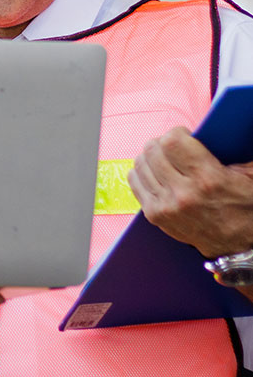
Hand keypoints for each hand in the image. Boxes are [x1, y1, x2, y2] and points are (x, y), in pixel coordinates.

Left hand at [128, 126, 252, 257]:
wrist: (243, 246)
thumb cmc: (246, 208)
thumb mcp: (248, 176)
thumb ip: (230, 151)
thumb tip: (209, 130)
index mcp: (209, 179)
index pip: (172, 142)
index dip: (176, 133)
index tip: (184, 136)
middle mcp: (184, 194)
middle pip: (152, 150)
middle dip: (161, 143)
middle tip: (172, 147)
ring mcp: (167, 206)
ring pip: (140, 164)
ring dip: (150, 157)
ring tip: (164, 161)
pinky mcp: (155, 216)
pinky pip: (134, 181)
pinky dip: (141, 173)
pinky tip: (154, 174)